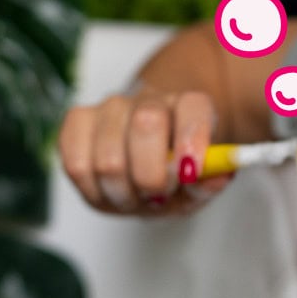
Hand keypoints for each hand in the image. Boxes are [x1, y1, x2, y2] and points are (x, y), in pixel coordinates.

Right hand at [57, 88, 233, 215]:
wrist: (140, 160)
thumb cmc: (170, 172)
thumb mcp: (196, 185)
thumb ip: (208, 183)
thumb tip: (220, 175)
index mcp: (187, 106)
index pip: (192, 106)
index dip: (191, 137)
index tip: (191, 170)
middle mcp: (147, 99)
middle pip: (145, 126)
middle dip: (151, 177)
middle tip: (157, 195)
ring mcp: (108, 108)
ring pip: (108, 158)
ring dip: (122, 193)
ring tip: (132, 198)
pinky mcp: (77, 122)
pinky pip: (76, 164)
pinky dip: (93, 190)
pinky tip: (107, 192)